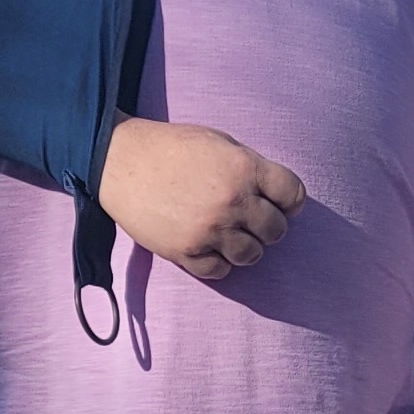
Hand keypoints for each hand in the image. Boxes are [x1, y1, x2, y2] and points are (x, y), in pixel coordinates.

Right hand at [96, 118, 305, 283]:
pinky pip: (221, 271)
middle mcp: (232, 201)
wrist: (120, 161)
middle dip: (268, 227)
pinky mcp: (186, 251)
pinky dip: (219, 262)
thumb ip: (250, 167)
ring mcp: (209, 229)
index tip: (280, 204)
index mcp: (244, 168)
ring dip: (246, 247)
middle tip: (251, 221)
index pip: (293, 195)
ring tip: (230, 235)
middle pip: (276, 230)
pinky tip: (209, 246)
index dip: (290, 202)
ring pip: (252, 255)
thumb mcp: (219, 142)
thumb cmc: (172, 148)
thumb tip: (276, 195)